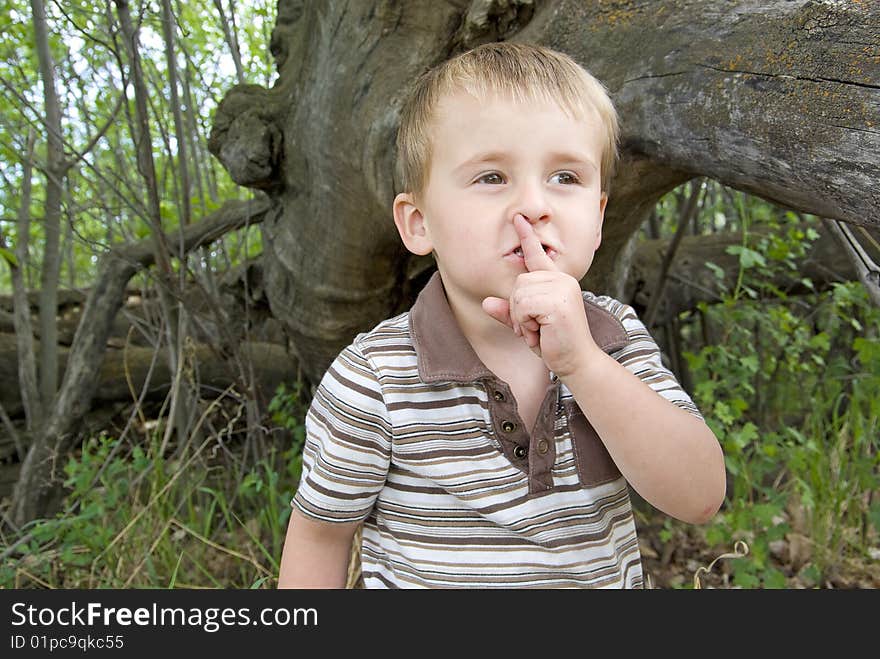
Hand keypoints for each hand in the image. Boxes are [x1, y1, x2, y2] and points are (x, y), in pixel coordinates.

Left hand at [482, 215, 598, 377]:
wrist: (576, 361)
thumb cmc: (554, 343)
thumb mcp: (527, 325)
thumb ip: (509, 312)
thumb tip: (486, 303)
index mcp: (556, 281)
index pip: (538, 255)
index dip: (527, 237)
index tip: (518, 219)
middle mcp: (562, 279)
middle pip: (518, 282)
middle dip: (517, 310)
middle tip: (532, 328)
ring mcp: (562, 288)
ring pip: (519, 294)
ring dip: (521, 318)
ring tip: (537, 331)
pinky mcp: (558, 301)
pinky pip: (523, 305)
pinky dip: (524, 323)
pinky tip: (539, 332)